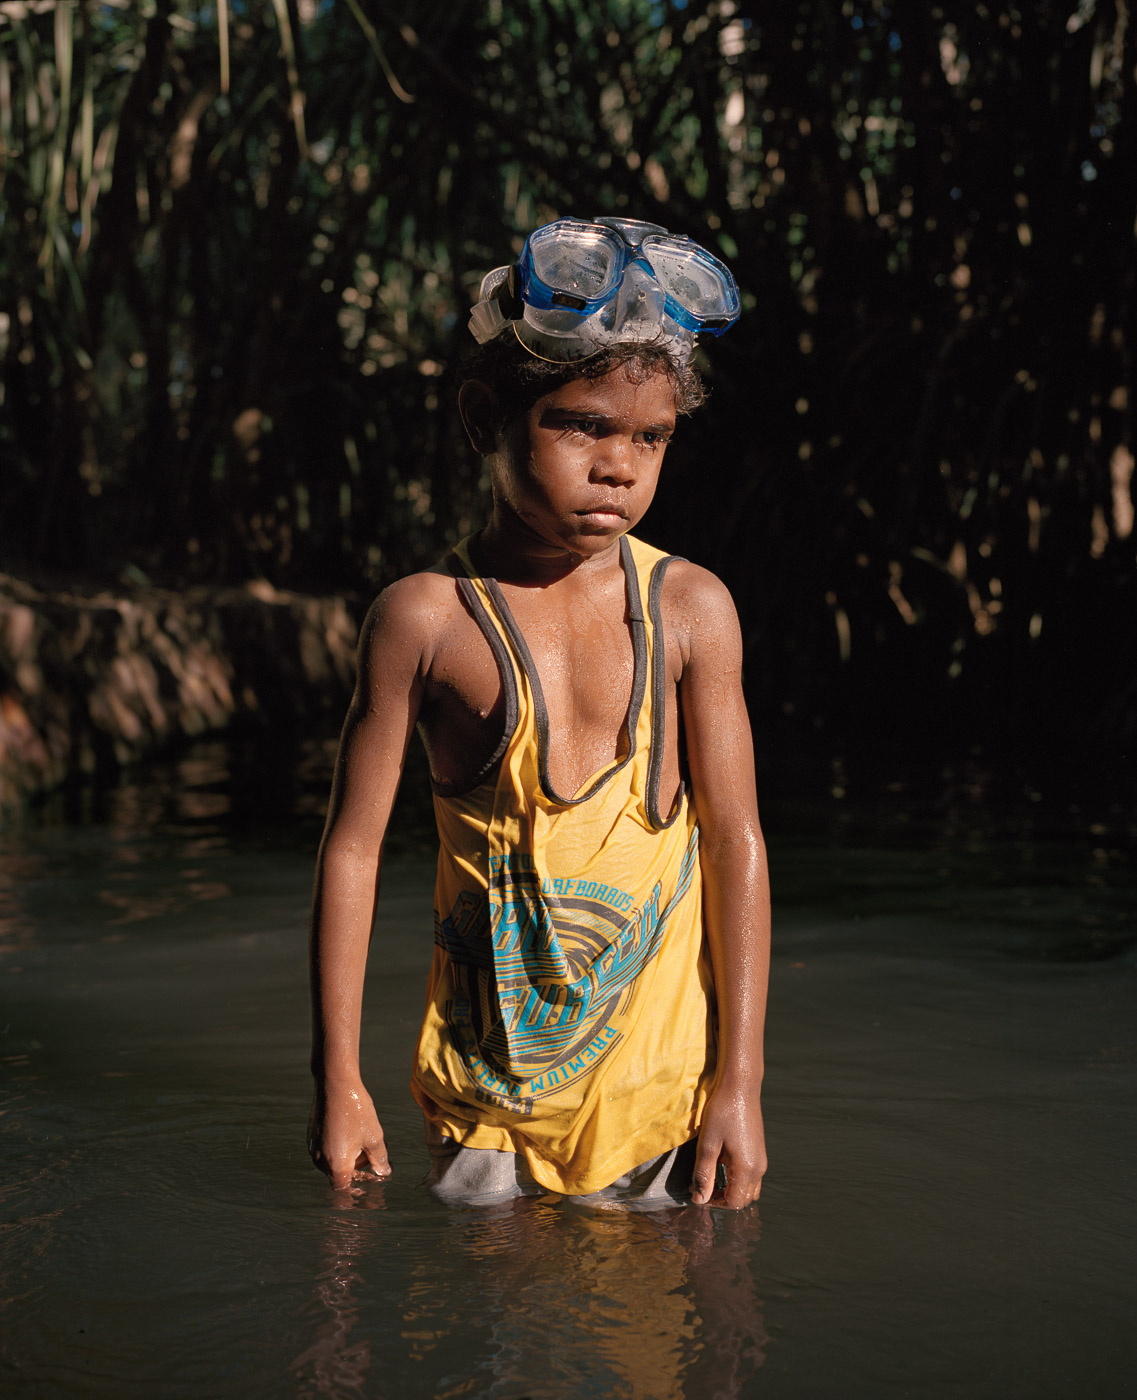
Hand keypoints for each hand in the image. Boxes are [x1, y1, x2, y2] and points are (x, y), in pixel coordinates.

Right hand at [308, 1077, 390, 1189]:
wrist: (334, 1084)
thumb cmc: (356, 1110)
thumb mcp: (374, 1136)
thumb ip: (380, 1159)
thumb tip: (383, 1172)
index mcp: (336, 1165)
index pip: (344, 1189)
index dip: (357, 1188)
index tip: (369, 1178)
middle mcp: (320, 1160)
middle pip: (340, 1174)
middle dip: (358, 1167)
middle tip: (374, 1152)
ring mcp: (313, 1148)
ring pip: (332, 1161)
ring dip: (348, 1157)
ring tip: (364, 1138)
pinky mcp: (311, 1136)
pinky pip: (325, 1149)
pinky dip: (338, 1146)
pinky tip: (350, 1129)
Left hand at [690, 1080, 765, 1208]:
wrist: (741, 1087)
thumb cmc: (722, 1112)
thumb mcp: (708, 1144)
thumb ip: (704, 1174)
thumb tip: (699, 1200)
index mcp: (748, 1168)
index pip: (733, 1203)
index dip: (714, 1203)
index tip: (698, 1192)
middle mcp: (759, 1168)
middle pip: (744, 1199)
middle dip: (723, 1199)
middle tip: (703, 1187)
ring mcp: (762, 1160)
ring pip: (750, 1189)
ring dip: (732, 1190)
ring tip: (712, 1177)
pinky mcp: (760, 1151)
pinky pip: (752, 1176)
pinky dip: (738, 1179)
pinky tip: (723, 1164)